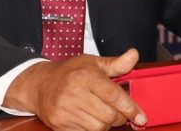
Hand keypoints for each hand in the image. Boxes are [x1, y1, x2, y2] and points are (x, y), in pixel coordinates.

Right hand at [3, 49, 146, 130]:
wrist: (39, 84)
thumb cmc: (69, 72)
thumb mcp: (92, 62)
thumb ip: (116, 64)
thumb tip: (134, 56)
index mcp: (85, 76)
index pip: (114, 96)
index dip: (130, 108)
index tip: (140, 117)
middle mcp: (74, 93)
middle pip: (108, 116)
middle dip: (118, 117)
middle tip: (117, 112)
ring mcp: (65, 110)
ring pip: (98, 128)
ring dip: (105, 124)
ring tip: (100, 113)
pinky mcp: (59, 124)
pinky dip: (90, 129)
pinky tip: (88, 119)